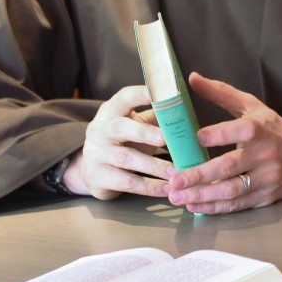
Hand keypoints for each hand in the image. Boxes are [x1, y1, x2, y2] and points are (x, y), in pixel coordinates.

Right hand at [70, 85, 172, 199]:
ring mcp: (95, 154)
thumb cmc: (124, 140)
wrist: (93, 169)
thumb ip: (157, 116)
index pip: (124, 98)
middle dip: (144, 133)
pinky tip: (167, 188)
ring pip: (126, 159)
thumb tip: (187, 110)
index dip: (140, 94)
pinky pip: (127, 182)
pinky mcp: (97, 177)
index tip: (158, 93)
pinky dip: (150, 187)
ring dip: (154, 166)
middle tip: (165, 138)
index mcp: (111, 111)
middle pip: (120, 128)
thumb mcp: (135, 124)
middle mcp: (99, 130)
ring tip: (177, 171)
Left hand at [166, 72, 281, 214]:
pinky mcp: (263, 198)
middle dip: (200, 175)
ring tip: (178, 197)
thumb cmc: (273, 129)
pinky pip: (236, 205)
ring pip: (231, 191)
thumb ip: (222, 94)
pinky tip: (194, 206)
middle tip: (175, 180)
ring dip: (203, 196)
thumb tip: (192, 78)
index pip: (240, 131)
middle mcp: (264, 155)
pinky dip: (214, 208)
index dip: (218, 135)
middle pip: (230, 166)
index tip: (196, 137)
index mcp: (260, 129)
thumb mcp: (252, 107)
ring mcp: (265, 179)